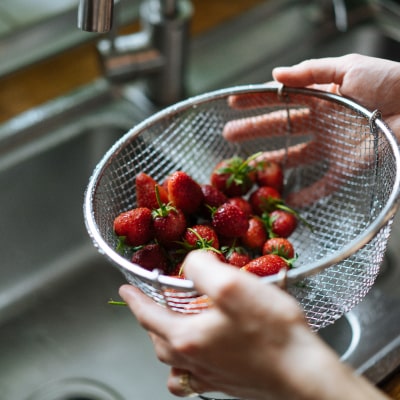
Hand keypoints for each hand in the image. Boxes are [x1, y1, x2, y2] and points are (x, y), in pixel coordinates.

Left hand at [119, 250, 387, 399]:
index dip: (135, 300)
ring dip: (165, 342)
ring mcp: (210, 375)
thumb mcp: (232, 285)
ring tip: (169, 328)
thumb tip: (190, 264)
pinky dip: (185, 368)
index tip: (125, 290)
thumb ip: (202, 268)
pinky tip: (194, 363)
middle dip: (149, 319)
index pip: (148, 315)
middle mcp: (193, 360)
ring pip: (173, 360)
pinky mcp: (228, 383)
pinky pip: (193, 379)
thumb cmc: (272, 332)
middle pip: (158, 339)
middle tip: (150, 304)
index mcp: (187, 337)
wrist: (304, 374)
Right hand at [223, 54, 399, 206]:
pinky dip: (304, 194)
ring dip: (272, 162)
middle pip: (280, 128)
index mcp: (321, 97)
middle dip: (253, 131)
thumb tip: (275, 75)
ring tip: (249, 167)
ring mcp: (331, 147)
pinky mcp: (345, 168)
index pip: (281, 99)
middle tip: (228, 135)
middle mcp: (321, 123)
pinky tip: (286, 198)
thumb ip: (311, 71)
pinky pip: (321, 185)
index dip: (256, 100)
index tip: (232, 103)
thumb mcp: (348, 67)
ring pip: (294, 157)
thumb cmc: (389, 83)